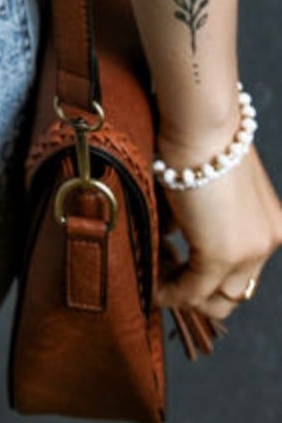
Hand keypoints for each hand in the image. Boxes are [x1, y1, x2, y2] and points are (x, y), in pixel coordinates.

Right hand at [154, 143, 281, 323]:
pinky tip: (152, 285)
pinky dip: (170, 291)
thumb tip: (168, 234)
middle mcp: (268, 242)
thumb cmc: (199, 137)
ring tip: (157, 278)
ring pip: (217, 299)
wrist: (201, 124)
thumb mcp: (208, 184)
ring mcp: (249, 252)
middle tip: (168, 279)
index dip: (211, 277)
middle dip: (201, 294)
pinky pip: (192, 290)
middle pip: (236, 293)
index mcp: (270, 224)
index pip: (245, 270)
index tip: (180, 269)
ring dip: (184, 293)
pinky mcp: (222, 255)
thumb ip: (196, 216)